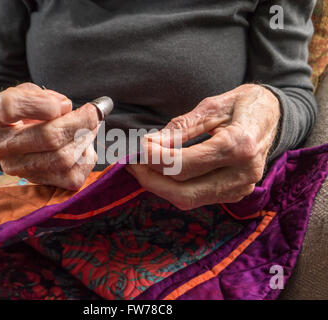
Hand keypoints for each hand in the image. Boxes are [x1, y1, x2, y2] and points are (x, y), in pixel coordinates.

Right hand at [0, 83, 99, 189]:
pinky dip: (85, 158)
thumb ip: (44, 96)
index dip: (43, 105)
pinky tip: (83, 145)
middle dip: (79, 123)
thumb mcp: (27, 93)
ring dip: (85, 140)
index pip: (10, 108)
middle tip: (93, 112)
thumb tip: (66, 108)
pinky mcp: (36, 183)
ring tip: (90, 126)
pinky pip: (71, 176)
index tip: (66, 103)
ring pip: (63, 158)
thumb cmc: (24, 111)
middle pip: (48, 137)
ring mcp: (15, 168)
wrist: (13, 137)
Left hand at [126, 84, 280, 209]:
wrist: (275, 115)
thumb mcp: (212, 106)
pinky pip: (198, 198)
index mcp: (239, 145)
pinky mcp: (237, 193)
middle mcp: (243, 173)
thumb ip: (181, 128)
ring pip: (189, 200)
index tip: (139, 147)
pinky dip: (176, 188)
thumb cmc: (245, 104)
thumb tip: (151, 143)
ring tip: (144, 167)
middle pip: (184, 192)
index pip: (185, 164)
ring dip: (161, 186)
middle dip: (152, 180)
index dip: (156, 159)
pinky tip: (164, 173)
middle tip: (133, 163)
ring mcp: (242, 187)